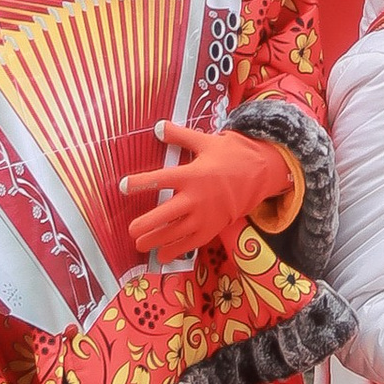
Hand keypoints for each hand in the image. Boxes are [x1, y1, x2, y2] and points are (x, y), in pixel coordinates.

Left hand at [120, 120, 296, 262]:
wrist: (261, 174)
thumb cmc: (231, 155)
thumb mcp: (205, 141)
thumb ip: (180, 136)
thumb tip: (157, 126)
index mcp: (192, 174)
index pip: (160, 180)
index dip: (140, 183)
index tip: (122, 187)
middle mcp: (197, 198)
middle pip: (166, 214)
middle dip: (146, 224)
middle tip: (131, 230)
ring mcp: (205, 216)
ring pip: (176, 232)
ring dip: (156, 240)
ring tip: (139, 245)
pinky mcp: (213, 227)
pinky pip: (191, 243)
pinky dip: (176, 251)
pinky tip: (162, 256)